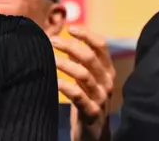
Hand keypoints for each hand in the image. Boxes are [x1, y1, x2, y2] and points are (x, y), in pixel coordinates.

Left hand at [54, 26, 115, 140]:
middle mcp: (107, 82)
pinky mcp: (92, 112)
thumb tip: (70, 44)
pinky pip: (78, 96)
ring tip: (51, 59)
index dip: (87, 35)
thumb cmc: (88, 103)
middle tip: (52, 41)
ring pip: (84, 75)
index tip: (70, 28)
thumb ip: (82, 63)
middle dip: (71, 46)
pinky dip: (66, 87)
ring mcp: (101, 97)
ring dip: (66, 65)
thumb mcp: (87, 82)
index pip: (102, 46)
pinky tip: (55, 81)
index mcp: (108, 71)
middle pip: (91, 58)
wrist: (95, 136)